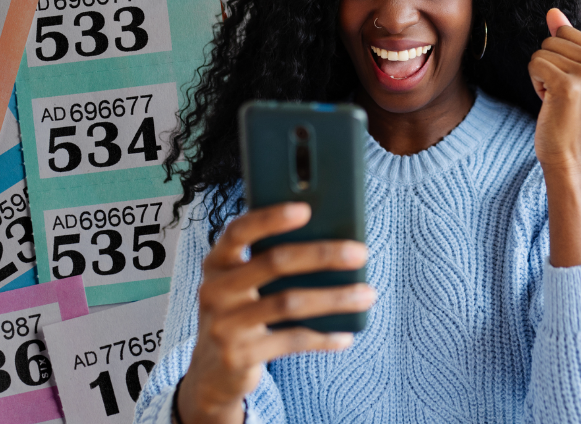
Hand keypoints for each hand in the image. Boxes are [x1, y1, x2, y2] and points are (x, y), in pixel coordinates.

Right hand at [177, 203, 374, 423]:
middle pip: (274, 262)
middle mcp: (215, 290)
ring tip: (367, 294)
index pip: (239, 231)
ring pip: (288, 303)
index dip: (270, 218)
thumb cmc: (241, 314)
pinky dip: (323, 336)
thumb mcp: (243, 285)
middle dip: (322, 254)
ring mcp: (224, 324)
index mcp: (217, 263)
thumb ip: (270, 263)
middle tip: (360, 252)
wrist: (212, 372)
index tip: (306, 209)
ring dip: (334, 298)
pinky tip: (345, 334)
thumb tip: (334, 244)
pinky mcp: (238, 355)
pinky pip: (291, 340)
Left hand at [528, 8, 580, 170]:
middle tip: (564, 94)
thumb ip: (566, 40)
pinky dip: (536, 84)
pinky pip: (535, 64)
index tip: (572, 83)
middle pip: (551, 40)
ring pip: (541, 52)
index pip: (565, 32)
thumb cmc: (571, 115)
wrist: (572, 155)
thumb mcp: (574, 73)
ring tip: (558, 99)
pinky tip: (550, 102)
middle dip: (549, 66)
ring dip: (542, 76)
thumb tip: (553, 12)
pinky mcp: (567, 85)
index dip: (559, 57)